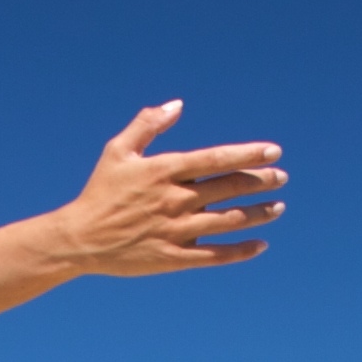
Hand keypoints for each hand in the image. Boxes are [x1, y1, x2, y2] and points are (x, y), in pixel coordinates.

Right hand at [52, 101, 284, 275]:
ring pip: (229, 220)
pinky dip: (241, 251)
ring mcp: (177, 230)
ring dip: (258, 213)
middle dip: (260, 181)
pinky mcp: (175, 257)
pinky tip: (260, 244)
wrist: (80, 239)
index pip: (216, 159)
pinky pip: (216, 255)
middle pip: (230, 188)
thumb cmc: (100, 191)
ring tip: (278, 206)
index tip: (274, 152)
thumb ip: (148, 124)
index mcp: (165, 171)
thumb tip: (177, 104)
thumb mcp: (118, 150)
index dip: (248, 154)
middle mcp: (176, 200)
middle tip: (281, 178)